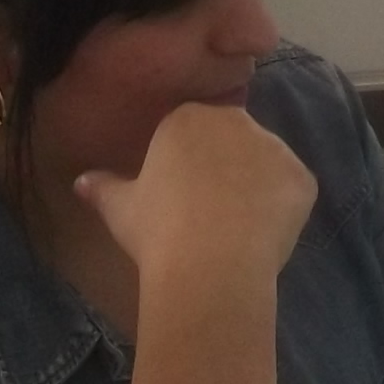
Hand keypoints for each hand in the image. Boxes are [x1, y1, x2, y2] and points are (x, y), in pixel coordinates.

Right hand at [76, 103, 318, 293]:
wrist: (210, 264)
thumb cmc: (157, 231)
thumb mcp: (120, 209)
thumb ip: (103, 188)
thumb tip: (80, 182)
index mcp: (189, 118)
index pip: (191, 130)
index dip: (187, 164)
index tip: (180, 197)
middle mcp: (236, 121)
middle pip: (232, 140)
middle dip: (224, 168)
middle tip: (209, 214)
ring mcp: (275, 147)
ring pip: (265, 164)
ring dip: (256, 187)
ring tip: (236, 231)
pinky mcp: (303, 178)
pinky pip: (292, 191)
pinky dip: (282, 210)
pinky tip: (262, 238)